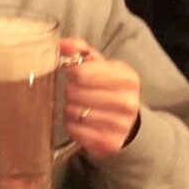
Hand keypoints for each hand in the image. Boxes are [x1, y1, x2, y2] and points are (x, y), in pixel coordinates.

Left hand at [59, 38, 141, 158]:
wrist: (127, 124)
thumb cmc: (108, 89)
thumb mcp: (100, 66)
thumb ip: (80, 50)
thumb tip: (61, 44)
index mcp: (127, 78)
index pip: (82, 72)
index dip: (72, 72)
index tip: (74, 73)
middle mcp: (128, 102)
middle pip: (74, 92)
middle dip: (71, 91)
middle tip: (78, 93)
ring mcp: (120, 126)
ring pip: (72, 112)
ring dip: (70, 109)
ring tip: (81, 107)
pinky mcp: (109, 144)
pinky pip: (73, 130)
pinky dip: (72, 126)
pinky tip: (81, 122)